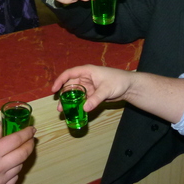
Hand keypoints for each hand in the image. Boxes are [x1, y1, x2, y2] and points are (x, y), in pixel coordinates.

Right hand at [0, 123, 35, 183]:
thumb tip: (3, 126)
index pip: (16, 139)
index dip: (26, 133)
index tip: (31, 129)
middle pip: (24, 153)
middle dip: (30, 144)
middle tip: (30, 139)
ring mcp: (1, 181)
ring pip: (20, 166)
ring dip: (20, 158)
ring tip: (13, 153)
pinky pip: (14, 179)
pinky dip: (13, 172)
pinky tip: (7, 168)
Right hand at [52, 66, 183, 123]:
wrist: (130, 86)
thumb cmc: (119, 81)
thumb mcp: (106, 90)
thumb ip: (95, 99)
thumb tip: (84, 108)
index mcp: (87, 71)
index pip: (69, 73)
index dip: (60, 81)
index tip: (53, 90)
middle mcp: (86, 78)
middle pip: (70, 85)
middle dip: (63, 95)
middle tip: (59, 107)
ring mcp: (89, 86)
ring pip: (75, 93)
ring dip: (69, 101)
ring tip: (63, 111)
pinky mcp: (93, 94)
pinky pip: (83, 99)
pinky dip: (78, 105)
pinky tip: (75, 112)